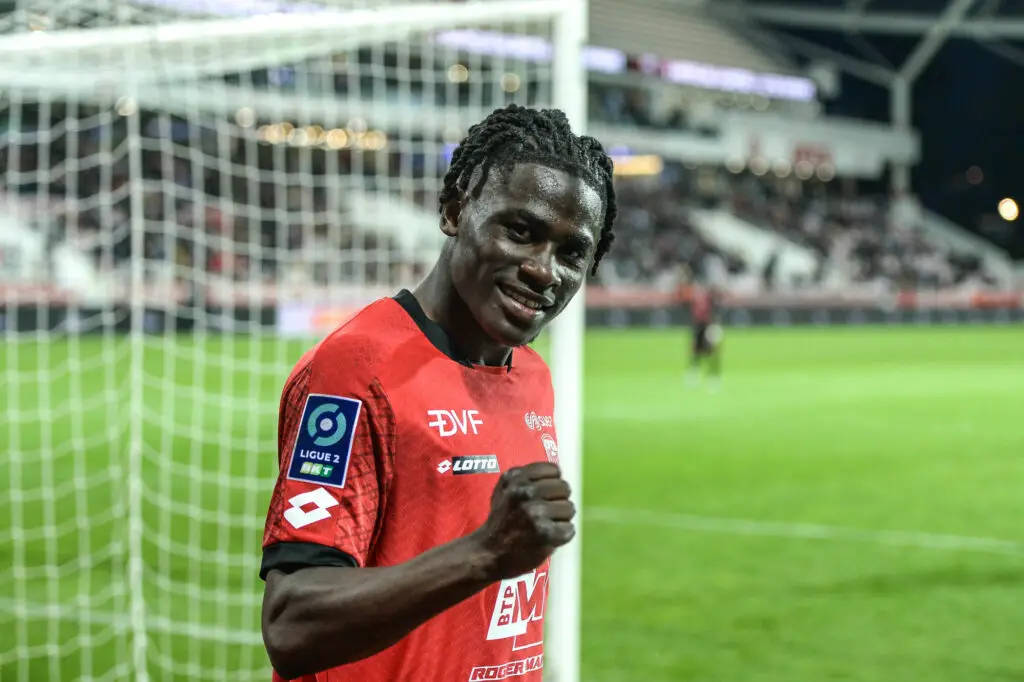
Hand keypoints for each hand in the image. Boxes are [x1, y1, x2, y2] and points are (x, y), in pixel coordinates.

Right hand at [472, 462, 575, 580]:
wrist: (488, 553)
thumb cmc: (500, 520)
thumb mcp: (505, 489)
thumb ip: (526, 478)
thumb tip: (557, 472)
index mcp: (515, 477)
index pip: (553, 470)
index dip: (552, 483)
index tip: (543, 495)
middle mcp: (525, 491)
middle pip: (564, 488)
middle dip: (558, 501)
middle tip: (544, 514)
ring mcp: (536, 512)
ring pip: (569, 508)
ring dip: (560, 519)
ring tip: (543, 526)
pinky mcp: (545, 532)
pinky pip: (570, 528)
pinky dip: (562, 536)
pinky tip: (546, 538)